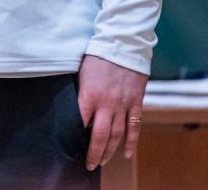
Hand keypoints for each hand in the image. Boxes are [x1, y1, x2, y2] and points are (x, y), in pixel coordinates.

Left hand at [77, 54, 147, 170]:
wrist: (123, 42)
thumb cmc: (98, 55)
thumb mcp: (82, 72)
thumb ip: (80, 93)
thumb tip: (75, 110)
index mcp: (90, 95)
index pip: (80, 123)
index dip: (76, 137)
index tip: (71, 147)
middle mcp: (107, 103)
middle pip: (99, 136)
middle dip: (94, 153)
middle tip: (89, 165)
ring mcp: (123, 104)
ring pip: (117, 135)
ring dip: (110, 151)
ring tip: (103, 161)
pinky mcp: (136, 102)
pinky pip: (134, 126)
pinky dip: (131, 142)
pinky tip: (127, 153)